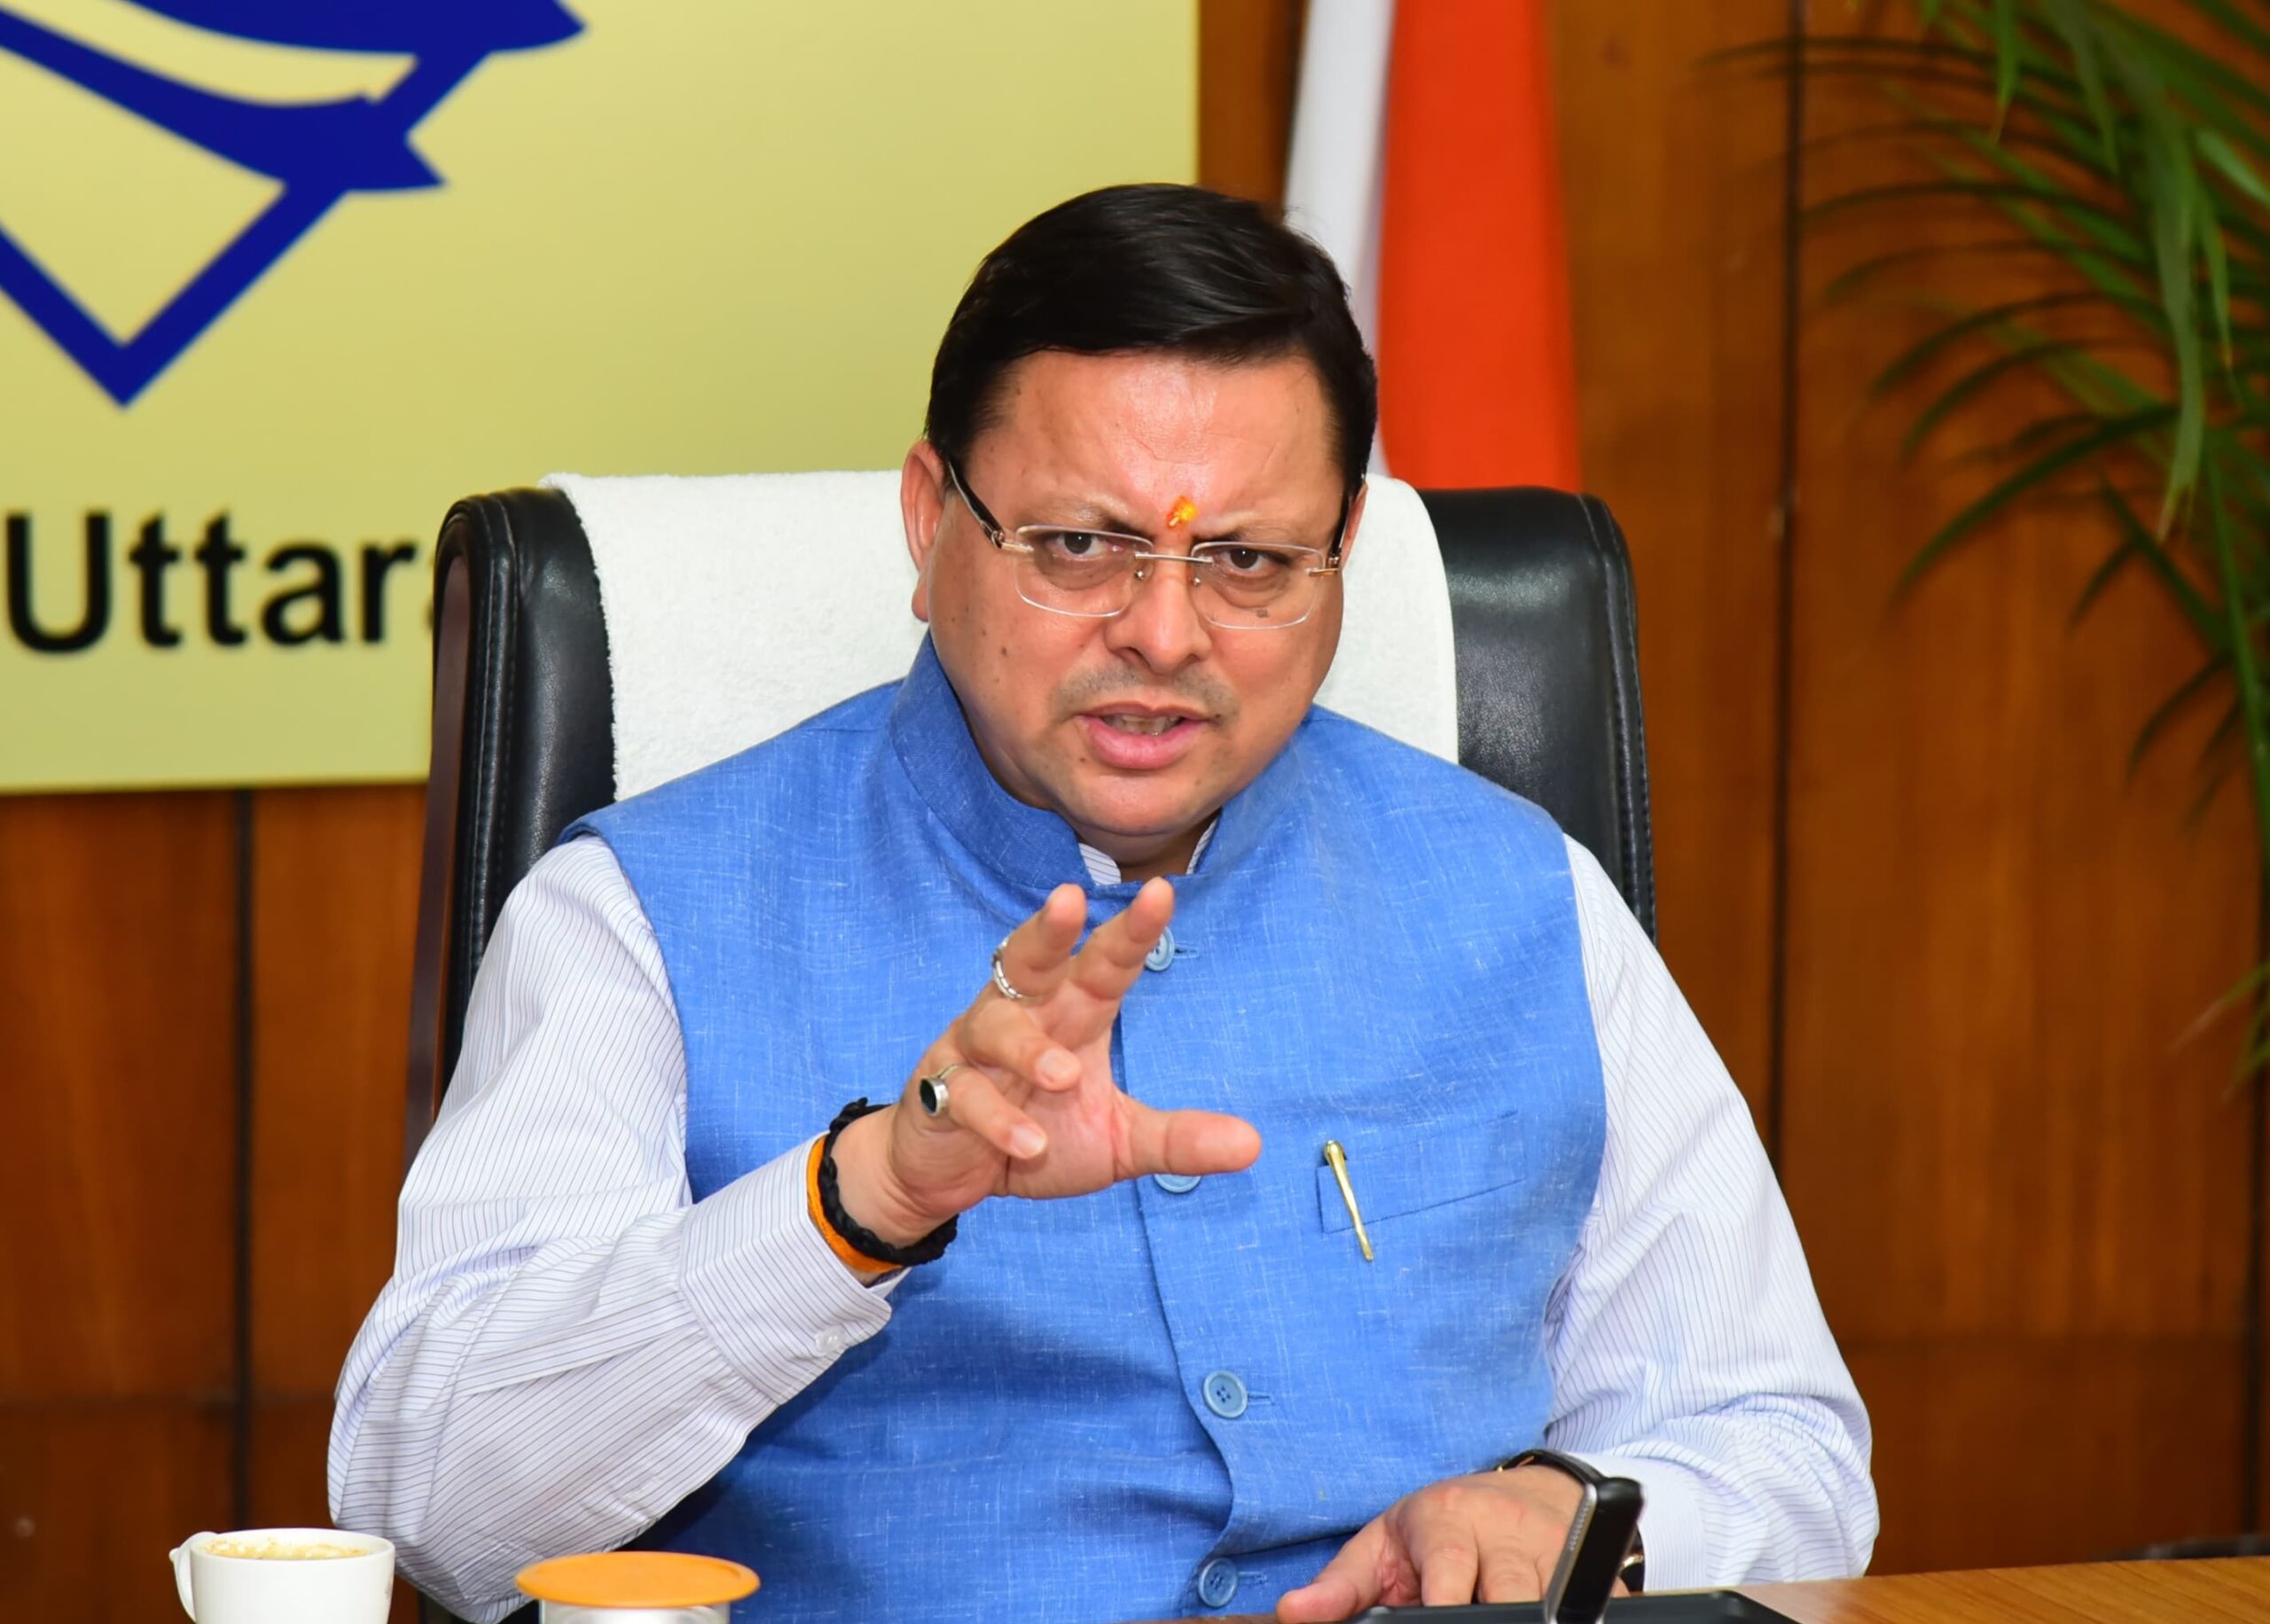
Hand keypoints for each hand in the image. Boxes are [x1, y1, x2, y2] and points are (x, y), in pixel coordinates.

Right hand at [832, 877, 1261, 1244]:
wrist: (946, 1174)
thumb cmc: (1035, 1137)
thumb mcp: (1117, 1143)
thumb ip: (1178, 1140)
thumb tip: (1253, 1146)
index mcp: (1071, 1015)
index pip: (1104, 964)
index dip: (1131, 931)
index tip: (1162, 893)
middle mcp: (1022, 1017)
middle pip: (1031, 959)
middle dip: (1048, 929)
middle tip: (1069, 899)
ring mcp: (974, 1050)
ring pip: (994, 1023)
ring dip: (1028, 1047)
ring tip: (1063, 1075)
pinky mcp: (938, 1090)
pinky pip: (966, 1094)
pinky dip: (998, 1118)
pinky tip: (1029, 1145)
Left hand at [1276, 1468, 1590, 1620]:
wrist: (1516, 1495)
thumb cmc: (1436, 1528)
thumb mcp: (1382, 1546)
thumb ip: (1340, 1586)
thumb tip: (1292, 1612)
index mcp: (1449, 1518)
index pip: (1451, 1567)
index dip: (1446, 1603)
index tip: (1438, 1620)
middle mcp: (1507, 1528)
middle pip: (1513, 1593)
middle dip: (1495, 1616)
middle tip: (1474, 1622)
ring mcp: (1559, 1546)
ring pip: (1556, 1601)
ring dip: (1532, 1614)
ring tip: (1497, 1615)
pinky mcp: (1601, 1568)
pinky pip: (1596, 1604)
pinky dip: (1575, 1614)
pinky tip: (1549, 1615)